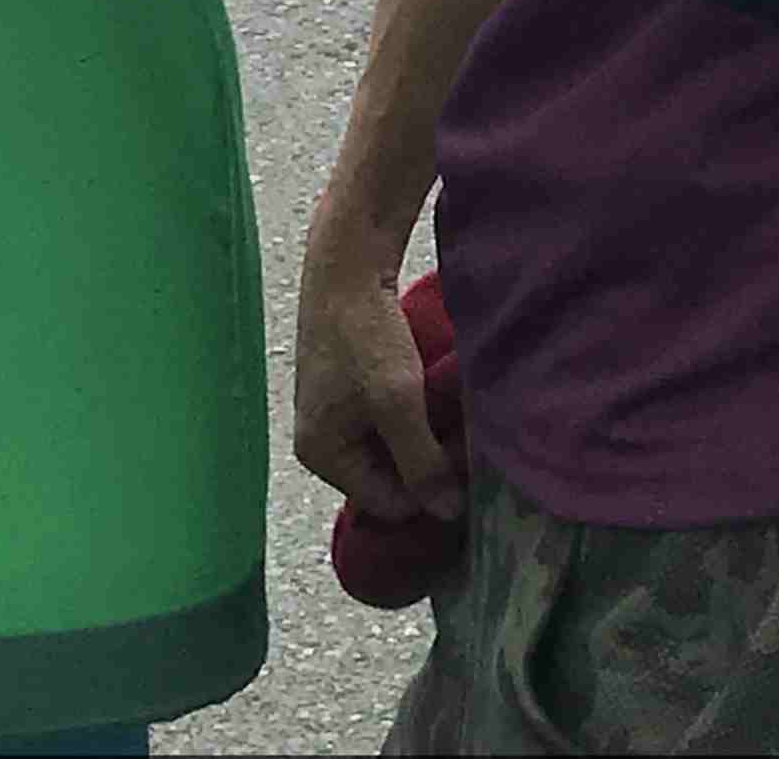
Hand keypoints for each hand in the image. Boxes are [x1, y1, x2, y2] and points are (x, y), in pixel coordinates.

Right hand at [293, 225, 462, 522]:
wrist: (346, 263)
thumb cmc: (365, 333)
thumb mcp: (398, 403)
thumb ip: (422, 464)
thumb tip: (448, 514)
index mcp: (320, 454)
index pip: (390, 504)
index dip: (429, 487)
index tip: (459, 456)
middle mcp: (319, 442)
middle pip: (388, 479)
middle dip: (425, 462)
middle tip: (456, 433)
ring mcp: (330, 416)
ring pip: (391, 451)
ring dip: (421, 438)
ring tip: (443, 411)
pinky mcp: (343, 391)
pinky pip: (384, 425)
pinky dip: (410, 417)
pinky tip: (427, 395)